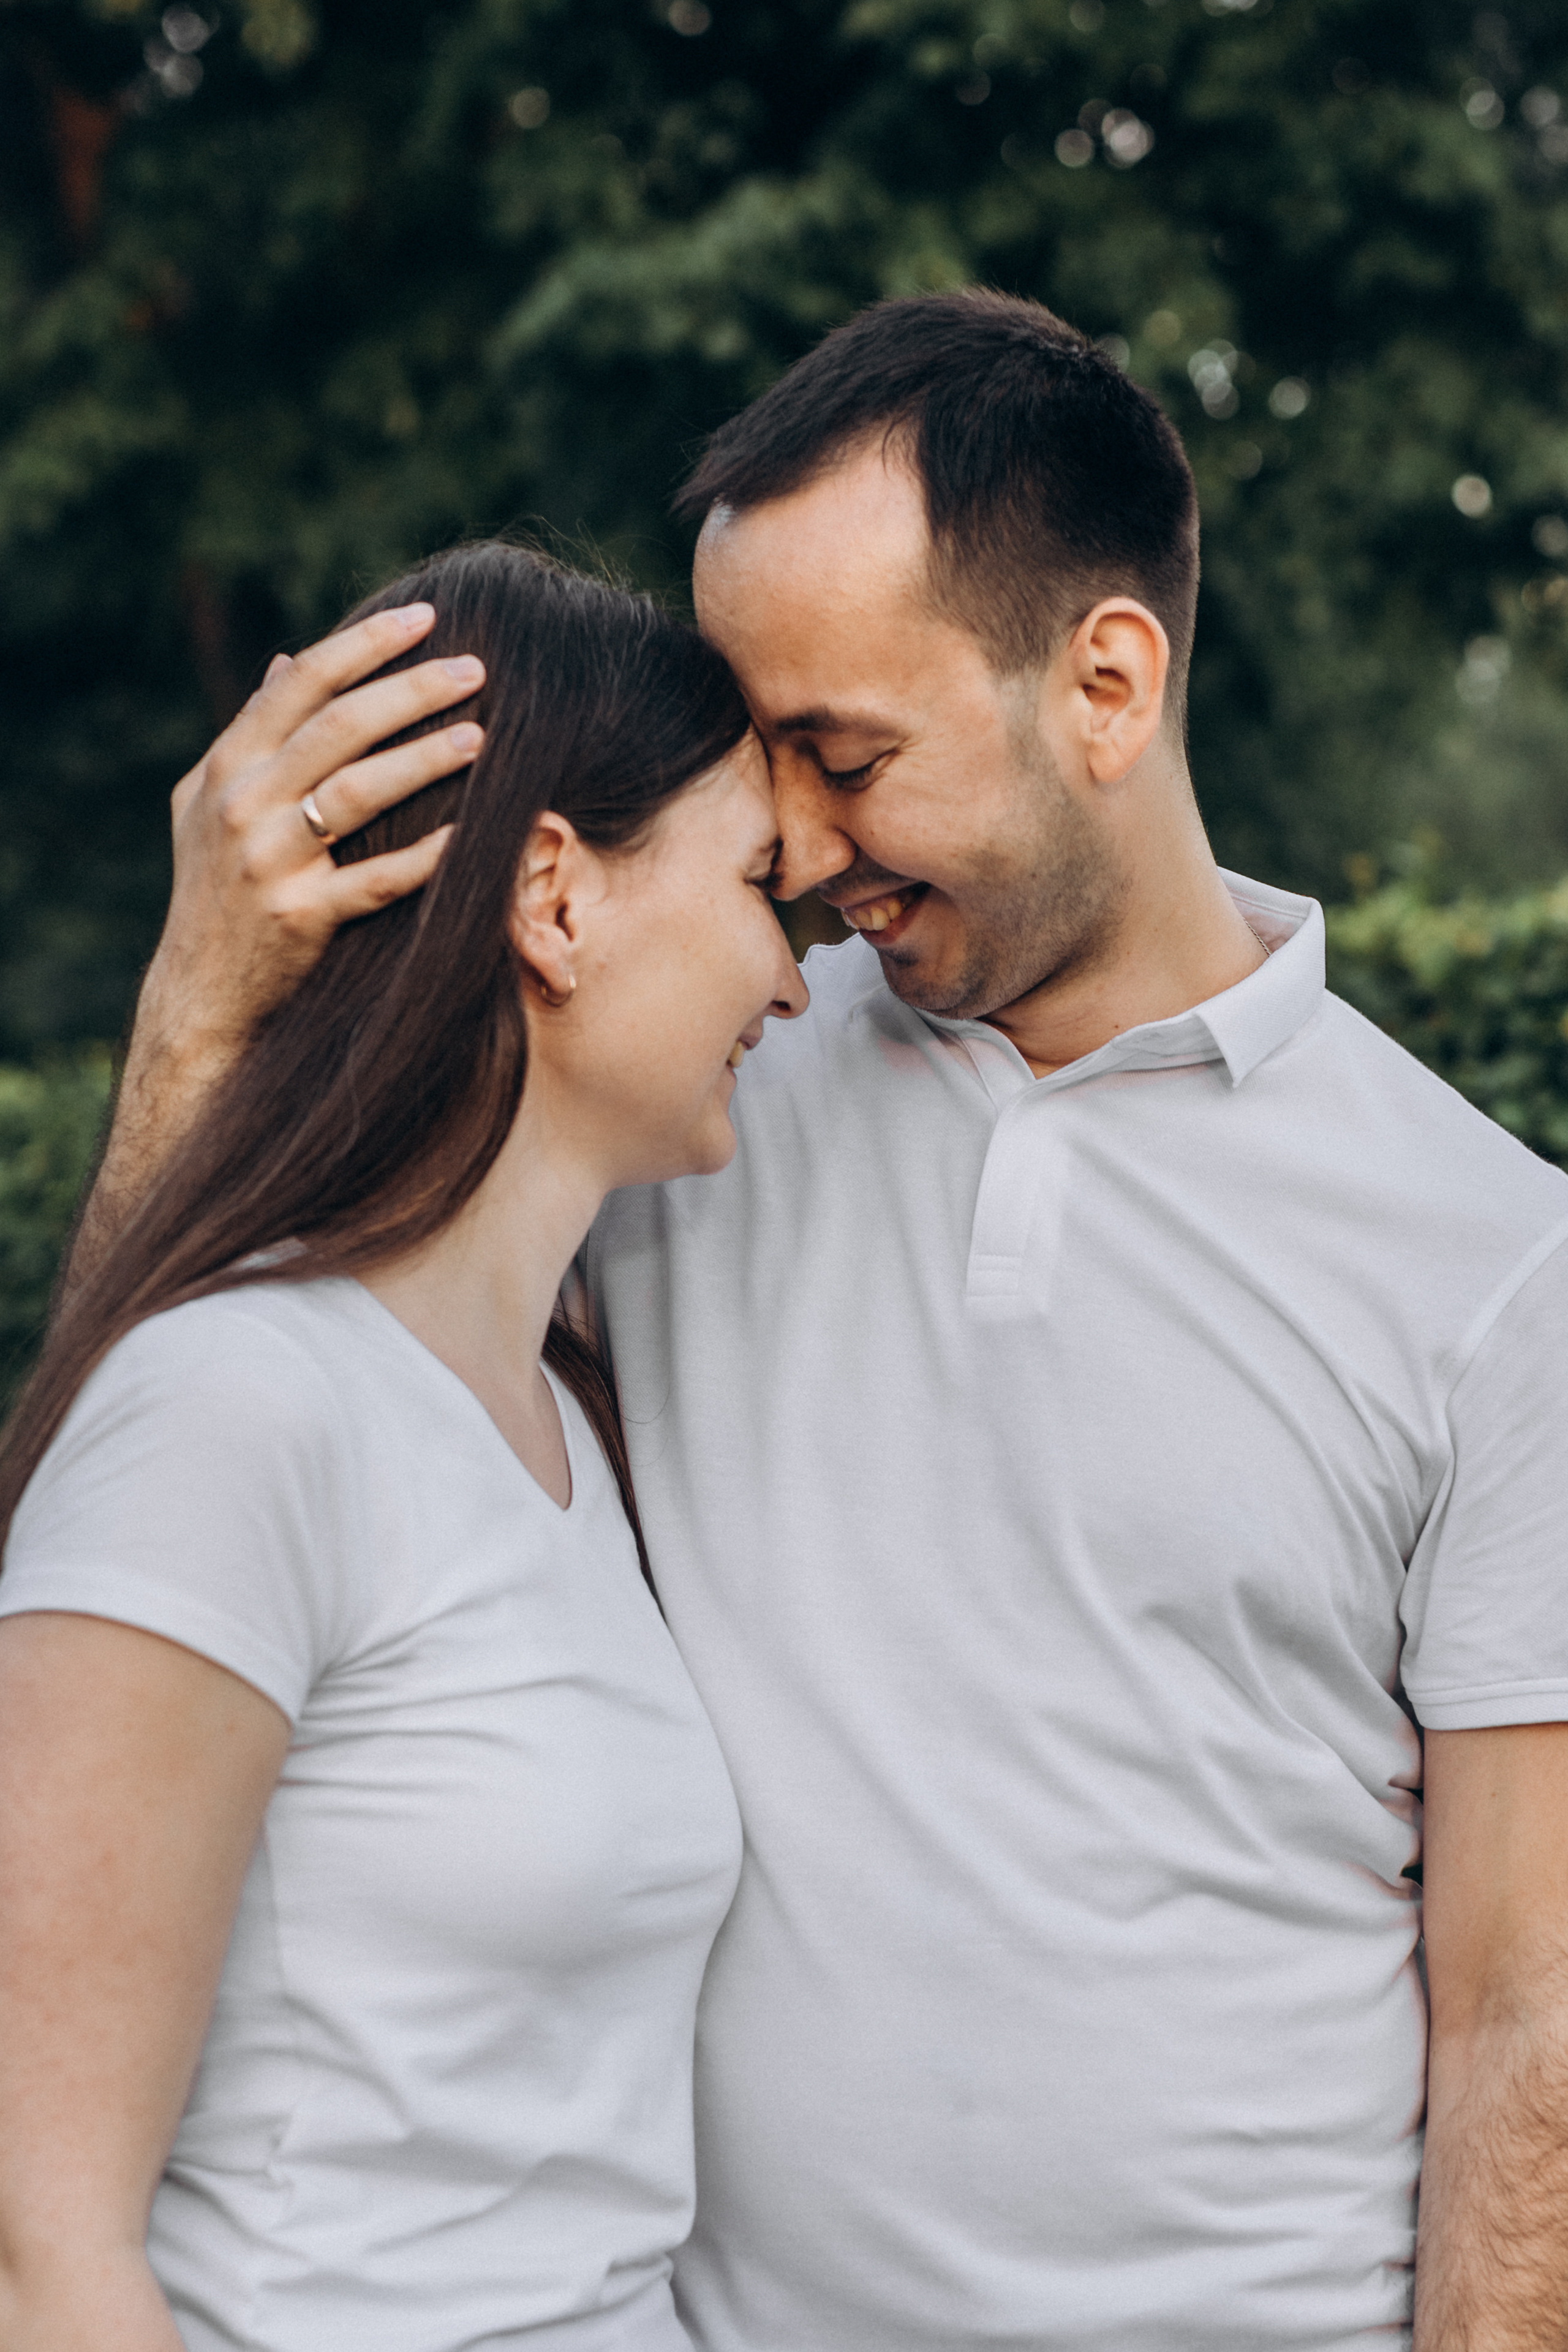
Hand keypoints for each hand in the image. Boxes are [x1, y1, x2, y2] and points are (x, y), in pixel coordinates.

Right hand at [146, 599, 485, 1066]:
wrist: (199, 992)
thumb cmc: (214, 889)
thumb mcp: (208, 802)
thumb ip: (249, 733)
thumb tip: (286, 661)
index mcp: (228, 766)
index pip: (301, 685)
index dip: (364, 646)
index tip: (423, 619)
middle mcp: (241, 804)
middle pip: (339, 727)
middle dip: (411, 691)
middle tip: (476, 670)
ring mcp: (267, 861)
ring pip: (357, 793)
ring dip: (425, 761)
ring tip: (482, 738)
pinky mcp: (299, 917)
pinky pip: (376, 879)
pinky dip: (426, 856)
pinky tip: (470, 833)